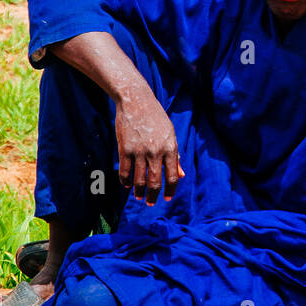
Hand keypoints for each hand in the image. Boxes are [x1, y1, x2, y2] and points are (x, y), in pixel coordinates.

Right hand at [114, 88, 183, 204]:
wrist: (136, 102)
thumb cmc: (156, 119)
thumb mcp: (171, 135)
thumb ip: (175, 156)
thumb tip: (181, 175)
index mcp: (170, 148)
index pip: (172, 176)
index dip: (170, 190)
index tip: (167, 198)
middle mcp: (156, 152)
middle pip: (155, 182)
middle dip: (153, 196)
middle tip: (150, 203)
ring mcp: (139, 151)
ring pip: (139, 180)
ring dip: (138, 191)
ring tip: (138, 197)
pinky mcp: (125, 149)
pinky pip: (125, 171)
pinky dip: (125, 181)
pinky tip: (127, 185)